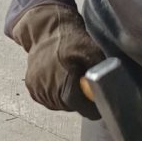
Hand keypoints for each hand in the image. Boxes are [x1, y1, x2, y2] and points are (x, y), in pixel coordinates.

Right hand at [10, 2, 103, 117]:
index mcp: (65, 87)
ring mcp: (37, 90)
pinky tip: (58, 79)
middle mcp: (49, 92)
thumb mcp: (93, 53)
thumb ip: (101, 74)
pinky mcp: (31, 88)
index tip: (97, 98)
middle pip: (71, 108)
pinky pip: (47, 99)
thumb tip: (110, 89)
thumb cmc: (70, 41)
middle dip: (80, 100)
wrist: (47, 31)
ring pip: (58, 105)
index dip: (93, 106)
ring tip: (70, 79)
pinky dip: (55, 93)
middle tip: (84, 83)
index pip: (84, 110)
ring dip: (66, 97)